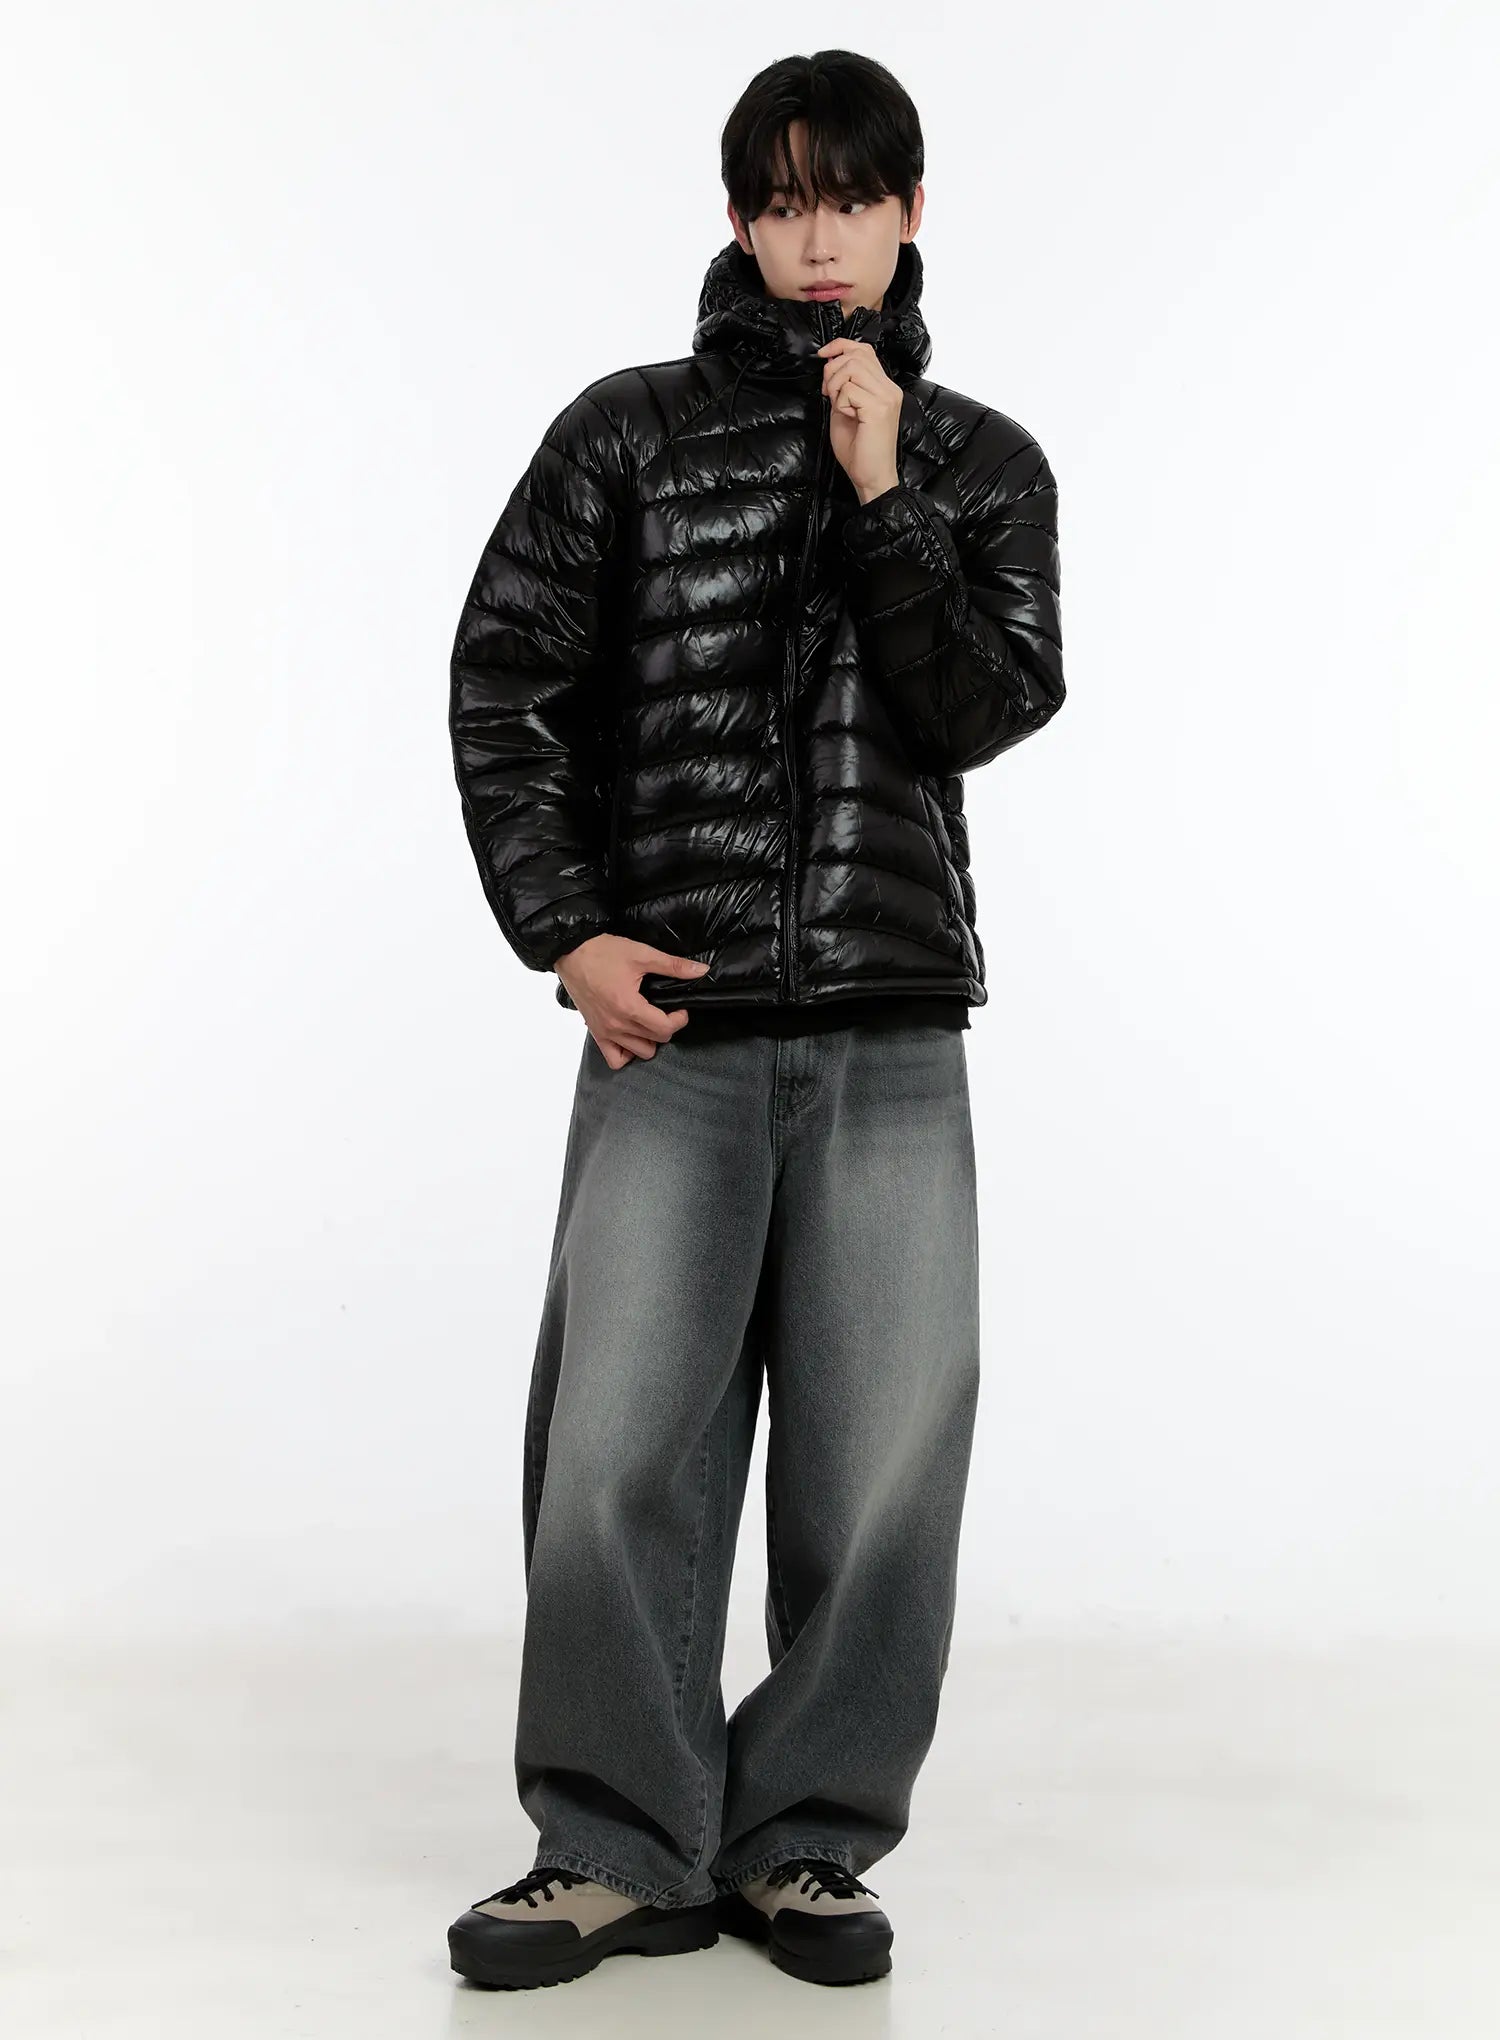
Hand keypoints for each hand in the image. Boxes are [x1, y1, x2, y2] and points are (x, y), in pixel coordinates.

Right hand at [555, 935, 711, 1069]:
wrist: (570, 951)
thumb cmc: (603, 952)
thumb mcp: (642, 954)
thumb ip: (673, 965)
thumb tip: (701, 970)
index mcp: (630, 1007)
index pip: (665, 1029)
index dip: (679, 1020)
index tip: (680, 1008)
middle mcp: (617, 1025)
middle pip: (655, 1042)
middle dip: (666, 1027)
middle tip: (665, 1011)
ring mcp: (604, 1031)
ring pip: (638, 1053)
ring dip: (649, 1041)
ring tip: (649, 1023)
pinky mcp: (595, 1032)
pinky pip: (614, 1059)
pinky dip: (626, 1053)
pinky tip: (631, 1037)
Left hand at [816, 332, 901, 504]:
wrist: (871, 477)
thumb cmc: (858, 450)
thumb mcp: (846, 409)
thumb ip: (843, 387)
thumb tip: (830, 365)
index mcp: (885, 387)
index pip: (864, 349)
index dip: (841, 346)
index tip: (823, 355)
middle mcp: (889, 388)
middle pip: (856, 355)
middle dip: (833, 370)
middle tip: (828, 393)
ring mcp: (887, 397)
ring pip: (852, 368)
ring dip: (836, 385)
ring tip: (838, 405)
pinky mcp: (879, 408)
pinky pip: (849, 390)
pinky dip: (840, 403)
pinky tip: (848, 417)